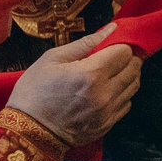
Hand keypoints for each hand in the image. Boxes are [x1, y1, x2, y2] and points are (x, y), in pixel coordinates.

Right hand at [6, 29, 141, 144]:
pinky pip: (126, 104)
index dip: (121, 44)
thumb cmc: (34, 91)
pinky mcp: (107, 125)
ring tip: (112, 71)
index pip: (125, 52)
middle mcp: (104, 93)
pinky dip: (123, 93)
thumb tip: (111, 29)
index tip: (112, 44)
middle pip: (134, 68)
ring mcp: (107, 112)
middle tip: (114, 56)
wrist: (27, 131)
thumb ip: (85, 43)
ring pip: (133, 86)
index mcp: (90, 74)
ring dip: (128, 75)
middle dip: (128, 58)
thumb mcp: (52, 59)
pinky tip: (108, 89)